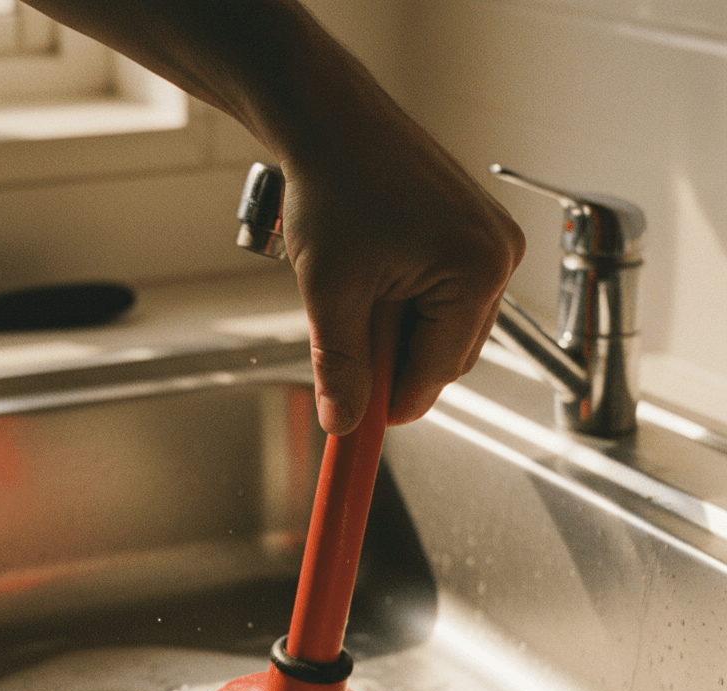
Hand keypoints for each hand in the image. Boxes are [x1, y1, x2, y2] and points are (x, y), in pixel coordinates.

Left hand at [276, 65, 524, 433]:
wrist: (331, 122)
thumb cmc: (334, 186)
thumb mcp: (331, 292)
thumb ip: (341, 367)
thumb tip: (344, 423)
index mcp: (477, 272)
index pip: (436, 375)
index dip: (390, 404)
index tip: (357, 428)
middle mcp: (499, 257)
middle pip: (446, 357)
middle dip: (393, 363)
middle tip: (343, 348)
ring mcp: (491, 243)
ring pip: (444, 330)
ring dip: (397, 334)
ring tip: (355, 297)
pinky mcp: (475, 234)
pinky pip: (445, 297)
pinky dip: (407, 305)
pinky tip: (374, 279)